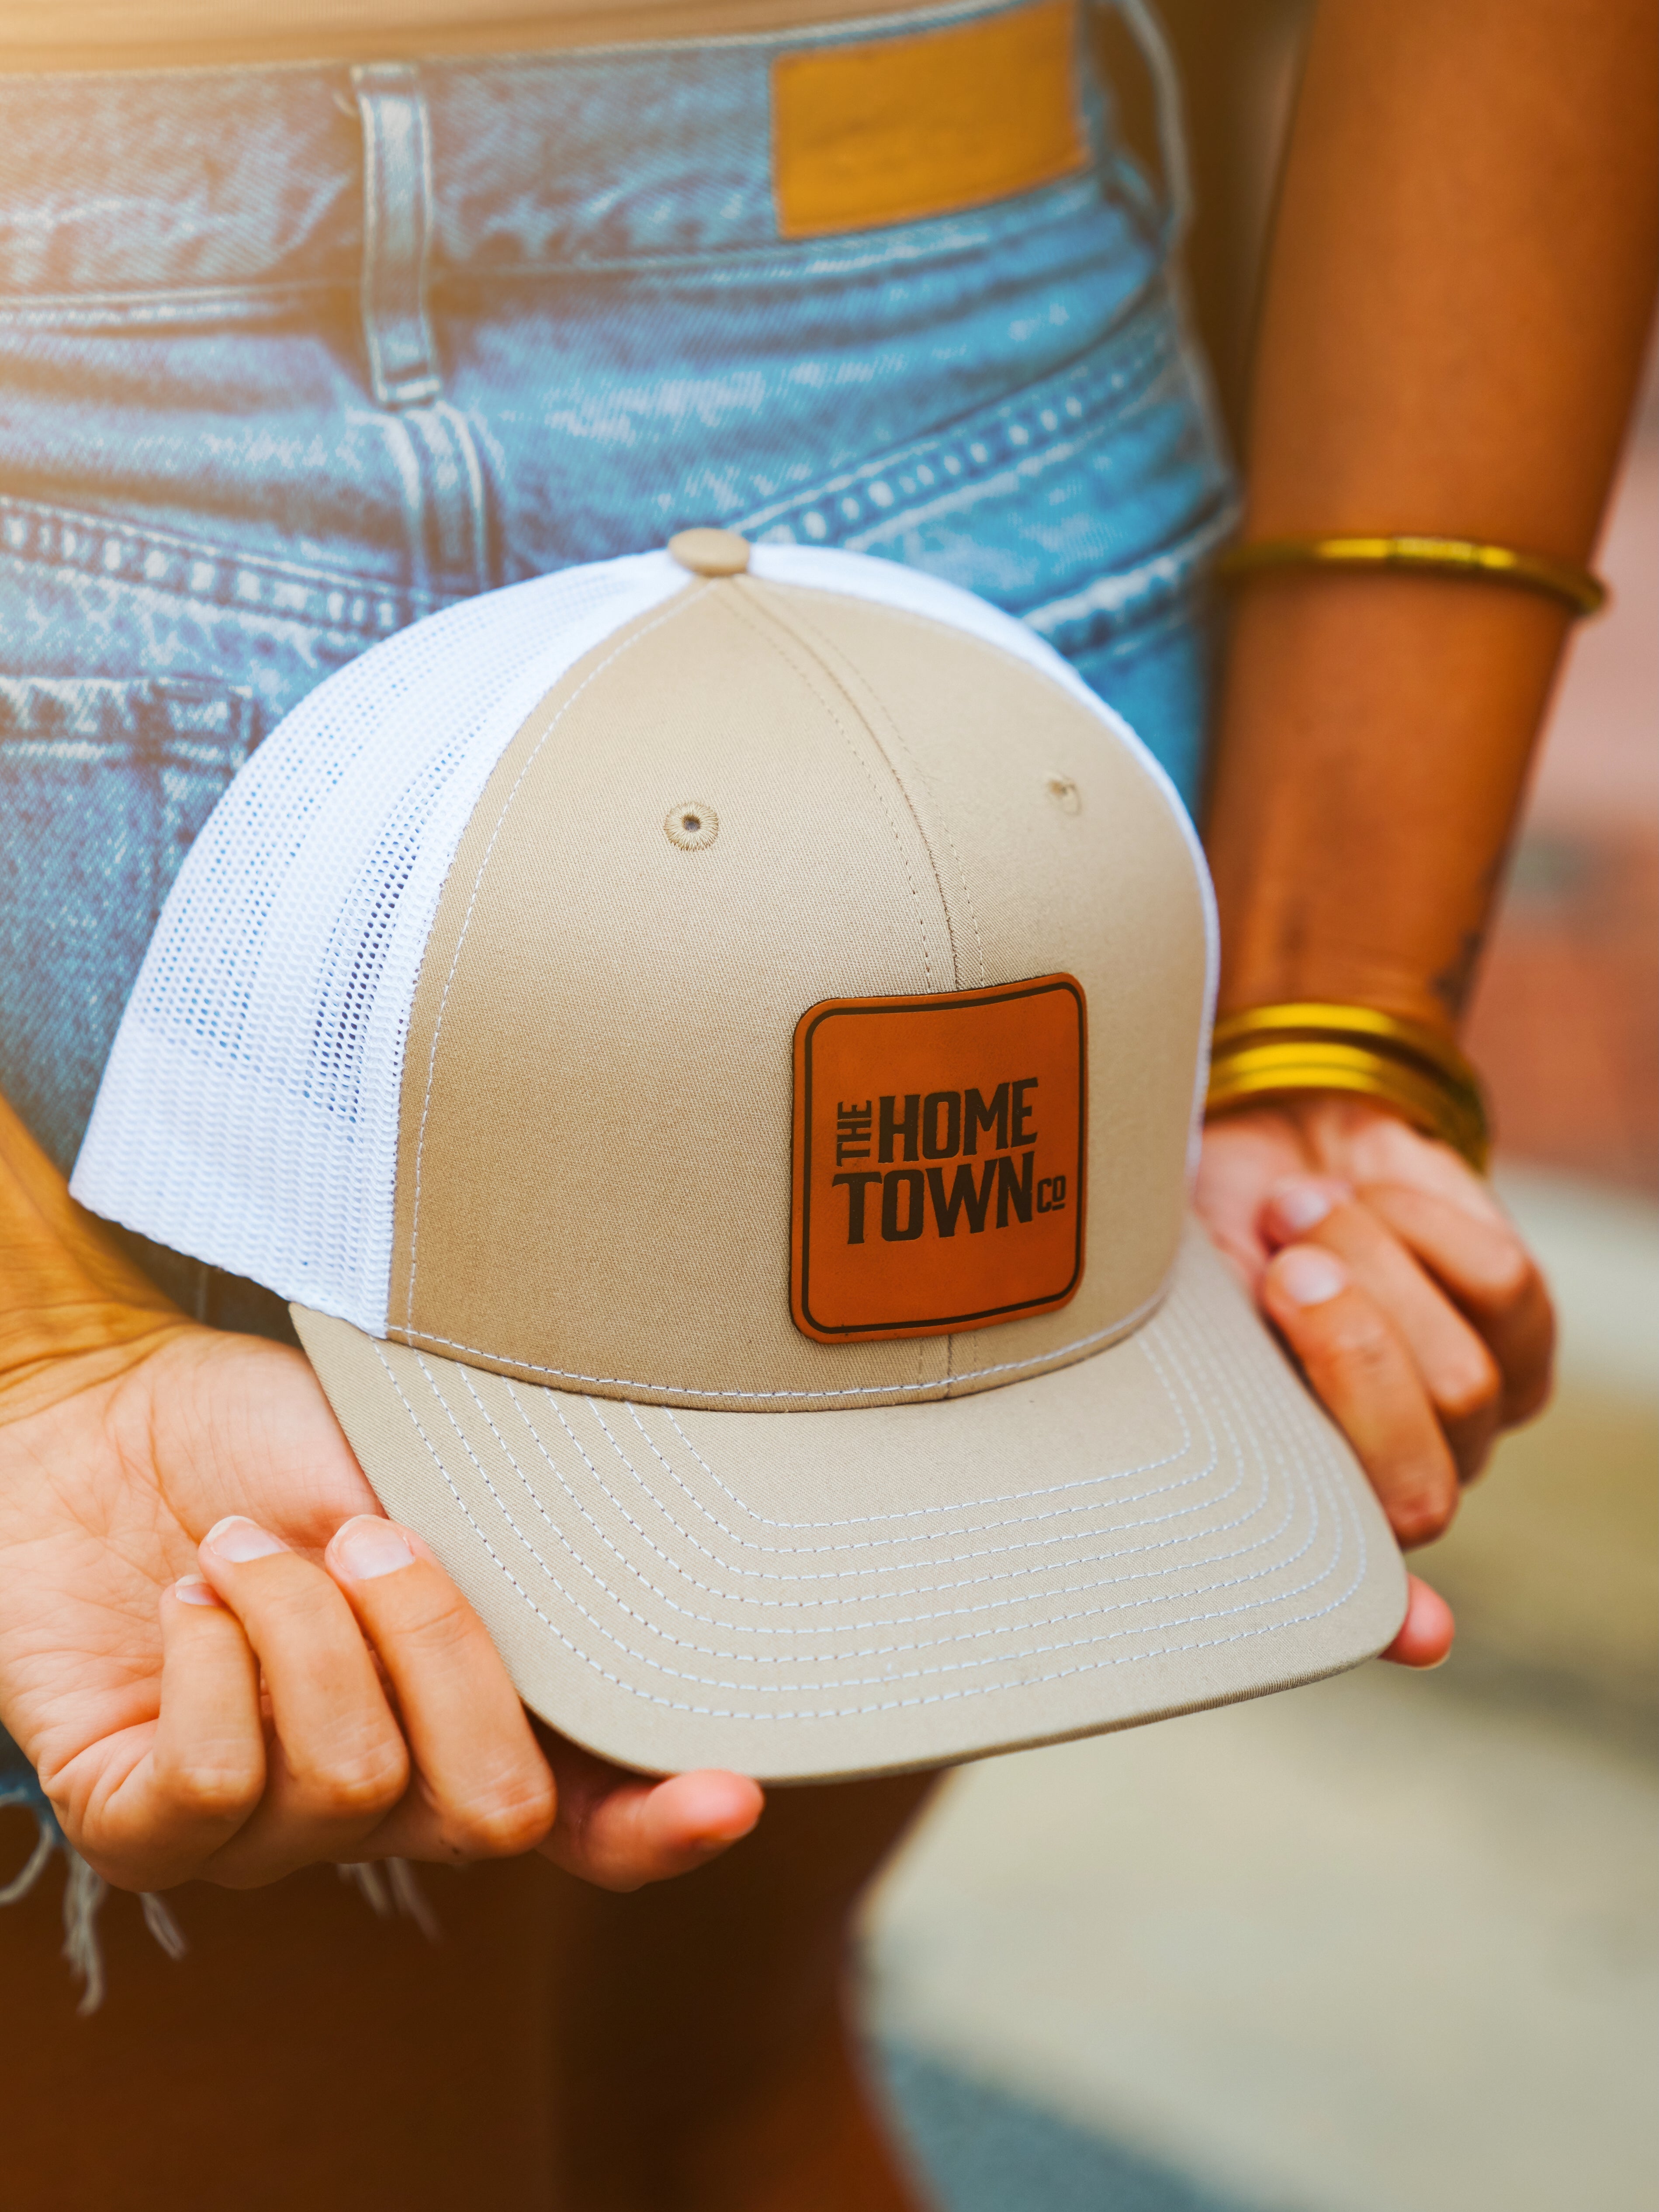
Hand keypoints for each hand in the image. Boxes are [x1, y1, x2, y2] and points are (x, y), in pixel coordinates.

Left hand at [0, 1324, 760, 1893]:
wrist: (97, 1417)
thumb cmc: (265, 1438)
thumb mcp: (408, 1467)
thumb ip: (504, 1546)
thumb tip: (613, 1576)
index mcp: (469, 1716)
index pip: (591, 1821)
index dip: (663, 1824)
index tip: (729, 1793)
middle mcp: (384, 1800)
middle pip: (490, 1808)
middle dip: (437, 1645)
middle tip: (362, 1532)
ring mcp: (262, 1830)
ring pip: (348, 1784)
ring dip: (297, 1623)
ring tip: (240, 1547)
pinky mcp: (139, 1828)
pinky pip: (209, 1793)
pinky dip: (213, 1662)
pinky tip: (192, 1598)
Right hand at [1195, 1093, 1554, 1666]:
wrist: (1253, 1149)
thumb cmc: (1200, 1252)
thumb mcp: (1175, 1319)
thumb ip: (1211, 1409)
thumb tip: (1305, 1550)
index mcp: (1307, 1501)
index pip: (1364, 1580)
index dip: (1394, 1611)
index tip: (1421, 1631)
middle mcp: (1401, 1479)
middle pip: (1422, 1475)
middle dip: (1347, 1353)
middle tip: (1281, 1271)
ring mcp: (1469, 1407)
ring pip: (1463, 1378)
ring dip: (1370, 1266)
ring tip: (1296, 1214)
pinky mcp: (1520, 1326)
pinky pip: (1501, 1285)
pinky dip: (1416, 1220)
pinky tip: (1358, 1196)